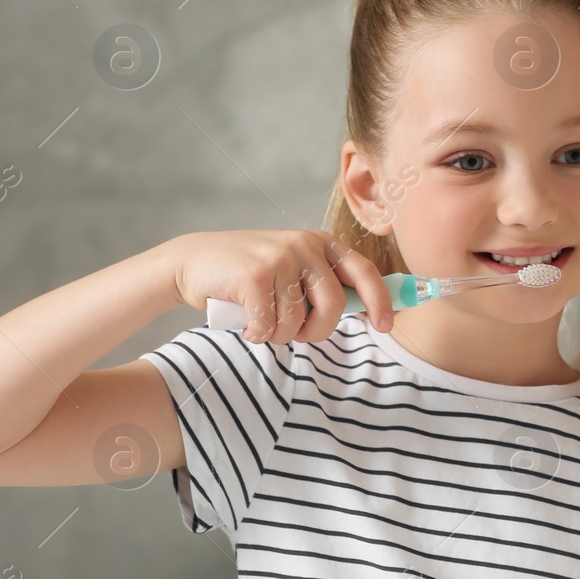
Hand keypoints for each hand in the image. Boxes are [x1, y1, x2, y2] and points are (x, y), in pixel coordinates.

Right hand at [170, 229, 393, 343]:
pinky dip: (257, 334)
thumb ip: (324, 283)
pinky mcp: (254, 277)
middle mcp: (303, 245)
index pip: (364, 271)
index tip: (386, 326)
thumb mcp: (294, 268)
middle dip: (318, 331)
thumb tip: (368, 309)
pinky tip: (246, 322)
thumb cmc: (250, 273)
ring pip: (298, 321)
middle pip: (334, 305)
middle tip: (299, 335)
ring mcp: (279, 259)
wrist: (193, 261)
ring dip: (281, 335)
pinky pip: (269, 326)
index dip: (380, 301)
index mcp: (321, 242)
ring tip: (263, 320)